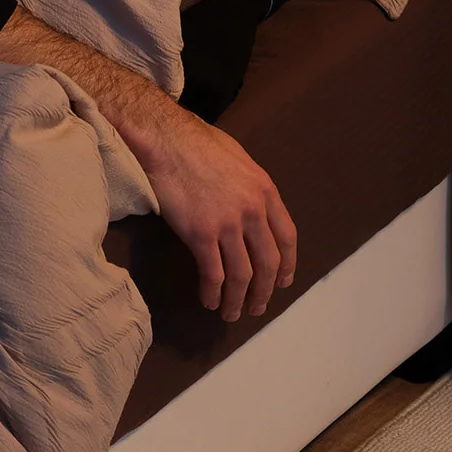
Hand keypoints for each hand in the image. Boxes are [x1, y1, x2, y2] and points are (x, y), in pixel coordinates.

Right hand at [0, 7, 296, 321]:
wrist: (164, 138)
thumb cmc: (194, 142)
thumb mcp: (237, 158)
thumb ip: (248, 186)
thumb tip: (247, 205)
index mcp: (265, 189)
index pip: (287, 237)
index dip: (286, 265)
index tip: (282, 282)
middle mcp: (253, 209)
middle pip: (268, 262)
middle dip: (264, 291)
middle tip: (257, 307)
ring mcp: (228, 223)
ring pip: (242, 275)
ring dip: (239, 300)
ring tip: (232, 313)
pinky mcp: (201, 234)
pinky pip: (214, 274)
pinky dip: (214, 293)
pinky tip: (210, 302)